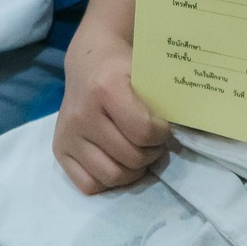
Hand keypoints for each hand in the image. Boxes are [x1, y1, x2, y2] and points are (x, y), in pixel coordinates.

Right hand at [52, 26, 167, 193]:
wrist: (89, 61)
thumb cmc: (124, 67)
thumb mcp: (146, 74)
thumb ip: (164, 102)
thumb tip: (187, 134)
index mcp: (105, 88)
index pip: (143, 132)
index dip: (161, 134)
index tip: (163, 126)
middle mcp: (82, 113)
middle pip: (130, 158)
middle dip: (150, 153)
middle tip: (152, 142)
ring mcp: (68, 134)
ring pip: (111, 176)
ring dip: (132, 170)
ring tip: (137, 153)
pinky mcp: (59, 149)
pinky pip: (88, 184)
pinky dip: (107, 179)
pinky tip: (116, 161)